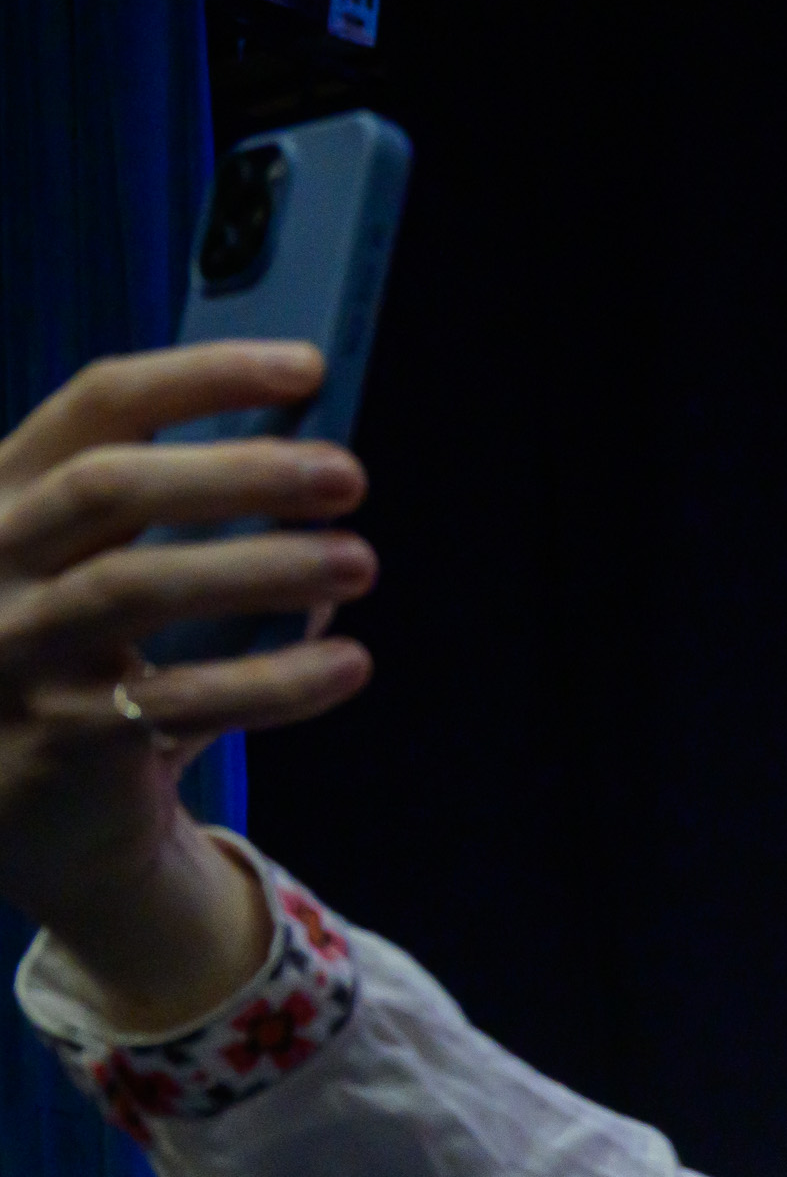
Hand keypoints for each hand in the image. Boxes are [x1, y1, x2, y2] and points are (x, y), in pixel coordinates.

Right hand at [0, 345, 379, 1025]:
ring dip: (261, 569)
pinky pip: (177, 699)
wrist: (27, 812)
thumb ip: (190, 524)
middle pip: (109, 488)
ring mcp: (14, 651)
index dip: (202, 376)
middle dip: (235, 472)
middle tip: (348, 474)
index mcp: (6, 495)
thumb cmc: (86, 664)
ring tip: (361, 561)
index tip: (306, 364)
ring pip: (135, 588)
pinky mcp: (59, 738)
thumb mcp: (114, 576)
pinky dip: (274, 682)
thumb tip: (316, 473)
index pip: (96, 404)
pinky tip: (348, 663)